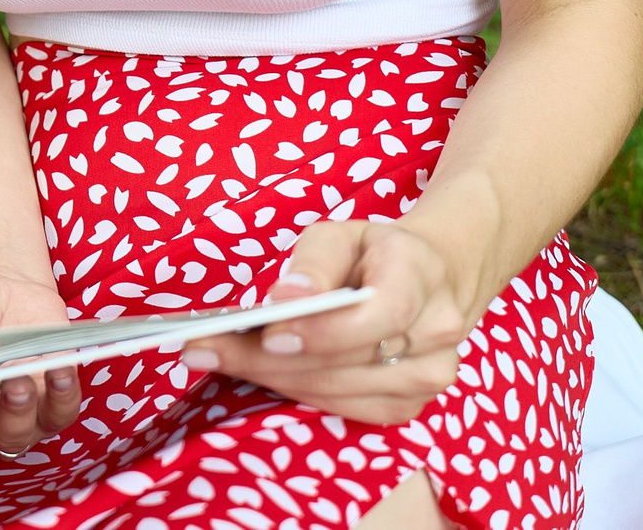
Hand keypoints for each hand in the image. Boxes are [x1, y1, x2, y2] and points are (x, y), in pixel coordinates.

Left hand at [176, 220, 472, 424]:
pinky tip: (257, 374)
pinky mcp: (410, 404)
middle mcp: (436, 329)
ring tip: (216, 359)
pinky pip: (346, 408)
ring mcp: (430, 374)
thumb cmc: (371, 252)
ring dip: (274, 378)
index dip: (325, 330)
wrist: (430, 279)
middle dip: (271, 358)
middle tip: (205, 349)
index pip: (381, 311)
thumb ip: (314, 262)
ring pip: (343, 390)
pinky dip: (297, 393)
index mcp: (421, 273)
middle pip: (350, 359)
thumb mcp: (340, 234)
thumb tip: (285, 300)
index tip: (269, 333)